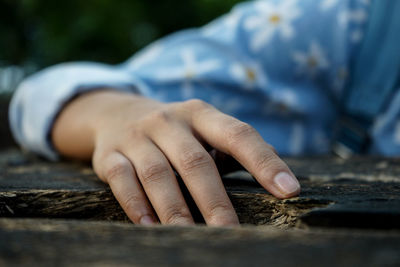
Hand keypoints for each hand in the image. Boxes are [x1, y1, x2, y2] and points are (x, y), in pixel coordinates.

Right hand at [52, 90, 299, 225]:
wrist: (117, 113)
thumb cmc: (174, 131)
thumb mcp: (203, 127)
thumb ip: (234, 145)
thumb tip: (276, 169)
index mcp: (201, 115)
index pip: (238, 134)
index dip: (264, 161)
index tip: (288, 191)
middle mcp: (169, 121)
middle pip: (195, 162)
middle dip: (214, 200)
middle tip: (230, 232)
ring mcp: (137, 137)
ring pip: (157, 174)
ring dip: (174, 209)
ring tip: (189, 236)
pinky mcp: (110, 154)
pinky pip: (122, 179)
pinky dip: (135, 204)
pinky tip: (149, 227)